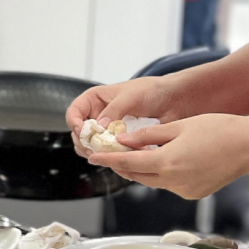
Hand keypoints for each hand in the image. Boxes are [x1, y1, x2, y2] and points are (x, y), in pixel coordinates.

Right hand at [65, 77, 184, 155]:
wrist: (174, 100)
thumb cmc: (152, 90)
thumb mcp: (130, 96)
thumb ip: (113, 110)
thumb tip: (100, 126)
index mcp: (94, 100)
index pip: (74, 113)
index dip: (75, 124)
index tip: (84, 132)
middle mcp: (98, 117)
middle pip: (80, 135)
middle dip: (86, 143)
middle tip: (97, 149)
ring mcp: (109, 132)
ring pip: (93, 148)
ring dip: (100, 153)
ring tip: (113, 153)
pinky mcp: (121, 144)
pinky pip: (111, 154)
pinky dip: (115, 157)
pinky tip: (126, 156)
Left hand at [84, 113, 248, 199]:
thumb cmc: (218, 130)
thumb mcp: (178, 127)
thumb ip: (147, 137)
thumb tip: (122, 141)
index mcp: (167, 162)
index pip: (127, 163)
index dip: (108, 160)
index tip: (93, 157)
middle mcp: (174, 181)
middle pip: (138, 175)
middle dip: (122, 165)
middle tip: (109, 154)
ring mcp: (185, 190)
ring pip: (153, 181)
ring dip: (142, 169)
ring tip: (134, 154)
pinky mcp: (194, 193)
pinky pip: (169, 184)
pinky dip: (161, 174)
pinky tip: (162, 160)